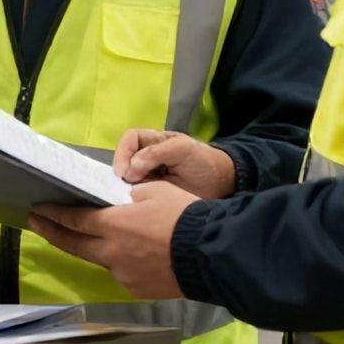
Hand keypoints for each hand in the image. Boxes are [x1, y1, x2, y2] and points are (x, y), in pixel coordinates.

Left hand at [28, 181, 198, 298]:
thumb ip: (128, 196)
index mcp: (113, 224)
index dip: (53, 214)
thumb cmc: (183, 216)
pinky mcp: (136, 289)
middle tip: (36, 223)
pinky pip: (120, 271)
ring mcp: (122, 274)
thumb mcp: (154, 191)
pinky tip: (128, 254)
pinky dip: (117, 260)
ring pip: (98, 259)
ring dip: (89, 247)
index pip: (74, 219)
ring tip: (85, 237)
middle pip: (74, 244)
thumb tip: (117, 202)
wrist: (210, 254)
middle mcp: (111, 252)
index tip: (37, 210)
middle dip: (52, 232)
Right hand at [113, 129, 235, 198]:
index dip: (123, 152)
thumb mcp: (182, 149)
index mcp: (153, 141)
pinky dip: (132, 198)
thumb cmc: (203, 161)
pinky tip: (135, 203)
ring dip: (125, 187)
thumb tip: (130, 169)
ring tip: (130, 195)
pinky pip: (136, 195)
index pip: (130, 140)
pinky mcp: (152, 194)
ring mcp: (148, 177)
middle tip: (127, 185)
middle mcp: (146, 158)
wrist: (222, 185)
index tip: (124, 171)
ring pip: (127, 179)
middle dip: (122, 172)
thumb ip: (155, 153)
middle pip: (124, 160)